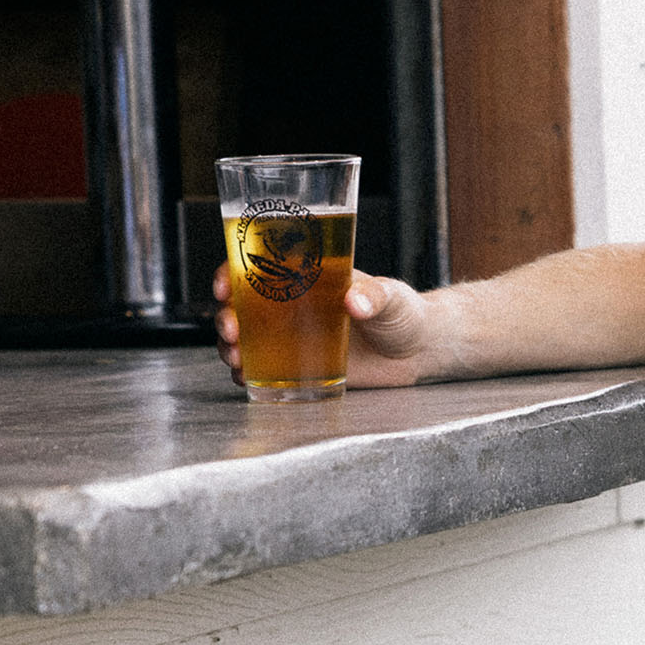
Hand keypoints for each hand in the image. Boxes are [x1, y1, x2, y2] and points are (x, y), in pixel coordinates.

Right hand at [212, 263, 432, 389]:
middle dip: (225, 316)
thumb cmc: (406, 314)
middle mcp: (293, 306)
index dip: (231, 273)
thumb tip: (355, 301)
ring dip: (230, 347)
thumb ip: (376, 296)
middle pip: (241, 306)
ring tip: (235, 357)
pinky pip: (262, 369)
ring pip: (245, 339)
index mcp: (307, 278)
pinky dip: (246, 374)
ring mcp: (294, 338)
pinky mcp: (301, 366)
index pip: (258, 267)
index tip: (224, 287)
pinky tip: (245, 377)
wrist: (419, 352)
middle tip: (231, 329)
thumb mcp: (393, 298)